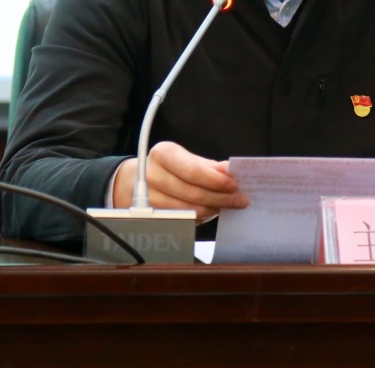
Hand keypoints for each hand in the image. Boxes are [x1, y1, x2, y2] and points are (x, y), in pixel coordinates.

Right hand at [112, 140, 248, 223]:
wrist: (134, 181)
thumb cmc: (168, 167)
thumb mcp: (185, 159)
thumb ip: (208, 166)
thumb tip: (229, 171)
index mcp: (163, 154)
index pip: (193, 171)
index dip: (215, 180)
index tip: (235, 184)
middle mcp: (152, 175)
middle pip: (192, 192)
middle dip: (220, 197)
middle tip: (240, 200)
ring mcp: (149, 198)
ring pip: (187, 209)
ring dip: (211, 209)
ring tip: (226, 206)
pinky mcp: (151, 216)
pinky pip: (181, 219)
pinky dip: (200, 217)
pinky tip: (211, 211)